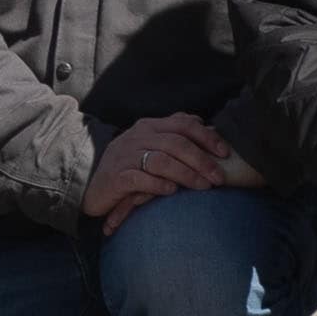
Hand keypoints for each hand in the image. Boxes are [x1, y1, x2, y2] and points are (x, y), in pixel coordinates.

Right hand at [80, 114, 254, 227]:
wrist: (91, 182)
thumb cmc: (127, 166)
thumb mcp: (150, 146)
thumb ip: (174, 136)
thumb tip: (205, 127)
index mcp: (149, 126)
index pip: (183, 123)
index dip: (207, 136)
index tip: (225, 152)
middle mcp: (138, 137)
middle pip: (176, 143)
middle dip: (202, 160)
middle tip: (219, 177)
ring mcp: (126, 156)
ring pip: (162, 160)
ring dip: (186, 174)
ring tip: (203, 187)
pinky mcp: (117, 177)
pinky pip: (141, 179)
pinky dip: (159, 185)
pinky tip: (172, 192)